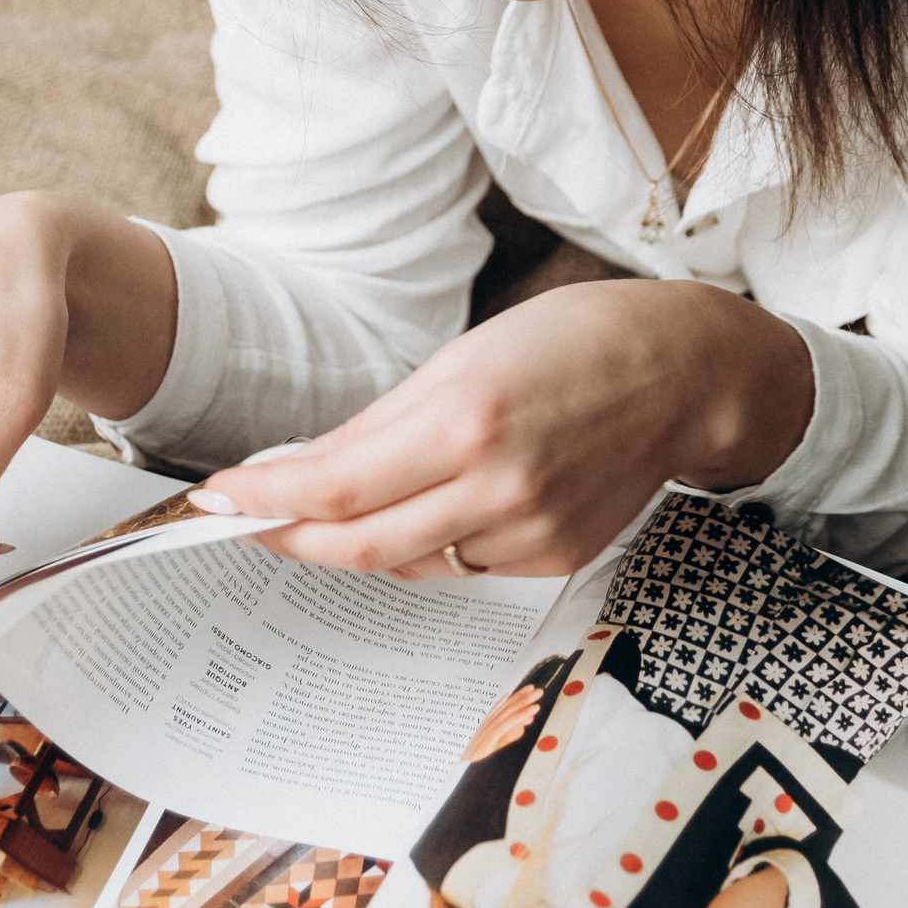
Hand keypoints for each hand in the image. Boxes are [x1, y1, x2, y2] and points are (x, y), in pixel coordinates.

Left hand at [187, 278, 811, 579]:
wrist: (688, 377)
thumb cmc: (576, 343)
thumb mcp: (464, 357)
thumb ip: (381, 423)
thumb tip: (301, 467)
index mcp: (468, 422)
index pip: (337, 486)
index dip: (267, 498)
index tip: (219, 498)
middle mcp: (500, 488)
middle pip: (360, 545)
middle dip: (291, 536)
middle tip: (245, 522)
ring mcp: (531, 533)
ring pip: (408, 561)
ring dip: (358, 539)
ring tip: (330, 506)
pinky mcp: (554, 559)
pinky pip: (462, 564)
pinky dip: (427, 541)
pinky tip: (431, 505)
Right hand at [461, 680, 543, 762]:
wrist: (459, 773)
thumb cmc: (472, 763)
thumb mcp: (494, 748)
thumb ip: (507, 737)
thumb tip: (522, 727)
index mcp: (487, 726)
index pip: (503, 708)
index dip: (516, 697)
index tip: (528, 689)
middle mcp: (486, 725)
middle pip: (505, 707)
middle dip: (522, 697)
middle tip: (537, 690)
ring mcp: (485, 731)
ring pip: (507, 713)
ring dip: (523, 703)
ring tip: (536, 697)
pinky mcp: (487, 739)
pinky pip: (505, 725)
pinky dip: (519, 717)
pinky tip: (530, 713)